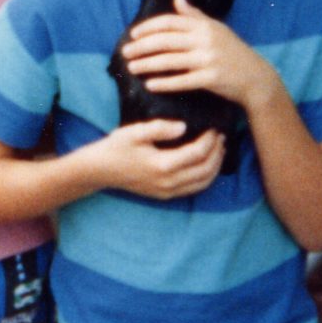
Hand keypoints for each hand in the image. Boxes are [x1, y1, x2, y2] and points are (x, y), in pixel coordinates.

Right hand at [93, 118, 226, 199]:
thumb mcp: (135, 132)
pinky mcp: (165, 195)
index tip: (214, 127)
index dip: (210, 140)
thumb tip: (184, 127)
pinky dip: (206, 177)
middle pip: (205, 170)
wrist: (100, 170)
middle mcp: (169, 182)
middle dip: (217, 153)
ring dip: (215, 166)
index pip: (198, 153)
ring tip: (219, 150)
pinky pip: (193, 189)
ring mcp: (167, 191)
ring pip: (203, 183)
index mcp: (163, 165)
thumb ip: (160, 128)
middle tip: (221, 137)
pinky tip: (206, 165)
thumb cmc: (116, 147)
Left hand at [120, 0, 277, 109]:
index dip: (148, 28)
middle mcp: (204, 40)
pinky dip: (164, 83)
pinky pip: (182, 80)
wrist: (256, 77)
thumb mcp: (216, 29)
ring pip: (169, 61)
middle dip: (141, 47)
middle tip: (125, 52)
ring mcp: (207, 59)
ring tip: (132, 68)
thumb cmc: (232, 51)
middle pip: (165, 41)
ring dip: (147, 64)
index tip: (133, 34)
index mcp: (203, 26)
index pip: (169, 22)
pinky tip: (150, 85)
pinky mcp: (210, 78)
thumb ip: (195, 15)